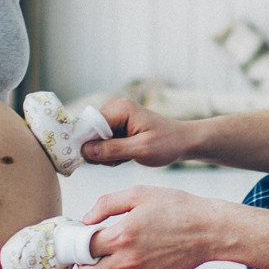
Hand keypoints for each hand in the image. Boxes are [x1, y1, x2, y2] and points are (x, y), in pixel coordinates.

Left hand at [79, 186, 231, 268]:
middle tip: (91, 250)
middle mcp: (128, 261)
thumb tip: (85, 220)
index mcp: (122, 236)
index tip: (81, 235)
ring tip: (109, 255)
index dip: (78, 241)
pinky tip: (132, 258)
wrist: (209, 231)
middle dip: (84, 263)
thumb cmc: (175, 207)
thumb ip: (106, 204)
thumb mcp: (139, 194)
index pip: (83, 248)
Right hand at [81, 98, 196, 167]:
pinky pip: (102, 143)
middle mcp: (115, 109)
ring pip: (94, 140)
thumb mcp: (141, 149)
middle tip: (119, 159)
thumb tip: (84, 150)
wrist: (183, 142)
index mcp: (121, 109)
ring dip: (106, 154)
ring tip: (126, 157)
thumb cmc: (167, 143)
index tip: (99, 160)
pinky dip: (111, 154)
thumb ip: (112, 150)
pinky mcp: (116, 127)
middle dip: (99, 151)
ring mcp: (115, 118)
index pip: (90, 124)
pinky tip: (125, 156)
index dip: (88, 143)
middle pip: (89, 132)